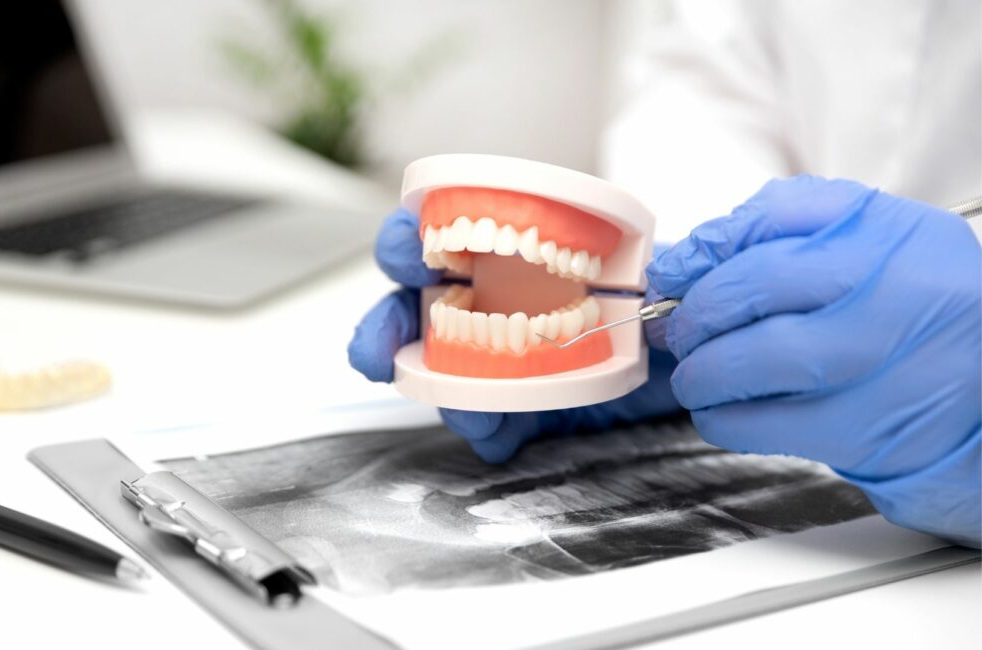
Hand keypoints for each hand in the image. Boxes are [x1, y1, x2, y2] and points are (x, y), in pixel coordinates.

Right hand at [348, 208, 682, 462]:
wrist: (683, 363)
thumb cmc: (661, 300)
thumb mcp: (659, 269)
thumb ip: (652, 265)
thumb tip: (655, 278)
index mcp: (510, 250)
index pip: (440, 232)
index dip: (408, 237)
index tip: (409, 252)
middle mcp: (488, 298)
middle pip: (409, 305)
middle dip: (383, 326)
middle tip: (378, 351)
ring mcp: (493, 352)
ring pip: (435, 370)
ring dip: (437, 394)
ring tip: (472, 415)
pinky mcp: (514, 402)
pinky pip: (481, 417)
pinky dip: (485, 431)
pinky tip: (502, 439)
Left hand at [647, 175, 980, 546]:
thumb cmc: (918, 306)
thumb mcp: (878, 239)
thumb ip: (790, 226)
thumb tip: (690, 257)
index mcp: (884, 235)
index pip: (771, 220)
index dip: (703, 249)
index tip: (672, 273)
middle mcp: (882, 294)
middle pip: (752, 286)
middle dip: (694, 310)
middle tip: (677, 326)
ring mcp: (870, 365)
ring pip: (748, 360)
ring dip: (699, 368)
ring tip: (696, 371)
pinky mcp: (856, 429)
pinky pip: (757, 423)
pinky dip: (718, 415)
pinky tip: (721, 407)